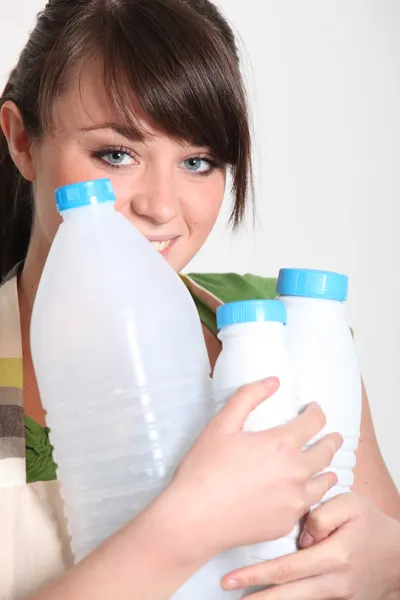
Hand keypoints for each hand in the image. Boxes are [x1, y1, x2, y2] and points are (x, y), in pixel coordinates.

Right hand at [168, 377, 341, 557]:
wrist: (195, 519)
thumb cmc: (205, 469)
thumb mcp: (221, 424)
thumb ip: (249, 397)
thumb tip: (274, 381)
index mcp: (281, 444)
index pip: (315, 422)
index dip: (317, 412)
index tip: (314, 410)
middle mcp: (296, 472)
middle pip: (327, 452)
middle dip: (331, 440)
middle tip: (332, 437)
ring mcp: (294, 501)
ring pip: (325, 482)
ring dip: (328, 469)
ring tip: (326, 467)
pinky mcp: (288, 523)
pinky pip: (309, 505)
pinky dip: (310, 495)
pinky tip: (303, 493)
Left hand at [222, 493, 399, 598]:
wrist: (397, 555)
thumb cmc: (370, 524)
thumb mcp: (351, 504)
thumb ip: (323, 514)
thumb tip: (302, 535)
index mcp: (336, 555)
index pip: (289, 568)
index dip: (258, 574)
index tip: (233, 577)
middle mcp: (335, 581)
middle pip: (288, 593)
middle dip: (255, 595)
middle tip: (227, 591)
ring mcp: (338, 595)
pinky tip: (269, 599)